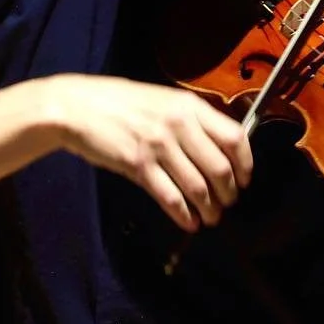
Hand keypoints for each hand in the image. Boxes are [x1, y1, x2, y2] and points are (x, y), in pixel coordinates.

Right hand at [39, 73, 251, 230]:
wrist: (79, 107)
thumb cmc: (121, 103)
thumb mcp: (163, 100)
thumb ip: (191, 120)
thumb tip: (217, 148)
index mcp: (189, 106)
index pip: (234, 137)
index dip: (245, 164)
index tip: (244, 180)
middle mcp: (178, 125)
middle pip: (219, 168)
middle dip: (228, 193)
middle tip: (227, 204)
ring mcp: (158, 146)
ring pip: (197, 187)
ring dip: (208, 209)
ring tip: (210, 218)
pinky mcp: (138, 165)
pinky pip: (170, 197)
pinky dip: (183, 215)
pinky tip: (188, 222)